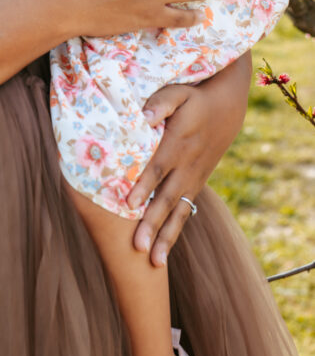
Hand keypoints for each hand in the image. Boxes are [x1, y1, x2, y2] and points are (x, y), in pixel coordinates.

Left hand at [126, 51, 250, 264]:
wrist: (226, 109)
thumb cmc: (194, 98)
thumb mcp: (178, 93)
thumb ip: (161, 103)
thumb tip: (144, 115)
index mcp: (177, 143)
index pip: (158, 167)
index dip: (144, 186)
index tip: (129, 205)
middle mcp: (186, 166)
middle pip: (167, 199)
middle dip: (152, 224)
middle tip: (138, 248)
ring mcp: (193, 178)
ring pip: (178, 212)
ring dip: (166, 237)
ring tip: (154, 262)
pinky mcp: (196, 184)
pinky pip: (185, 212)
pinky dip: (175, 231)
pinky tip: (164, 251)